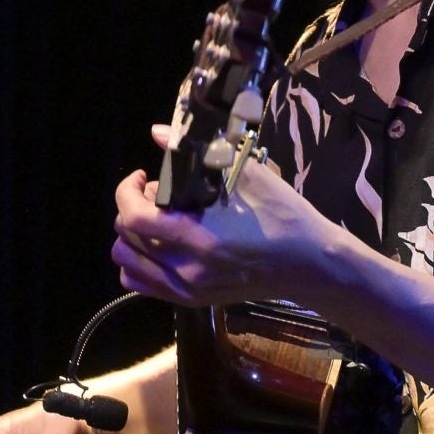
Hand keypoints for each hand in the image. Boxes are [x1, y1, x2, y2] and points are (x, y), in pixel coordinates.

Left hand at [112, 132, 345, 310]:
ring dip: (131, 237)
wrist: (308, 263)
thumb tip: (159, 132)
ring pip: (127, 263)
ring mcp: (187, 289)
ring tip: (155, 221)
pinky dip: (138, 263)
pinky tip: (159, 245)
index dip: (127, 191)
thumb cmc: (281, 215)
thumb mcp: (247, 176)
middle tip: (155, 193)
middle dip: (131, 209)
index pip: (134, 217)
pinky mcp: (191, 301)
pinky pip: (141, 284)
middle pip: (126, 238)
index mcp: (199, 237)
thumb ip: (199, 154)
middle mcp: (186, 270)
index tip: (141, 175)